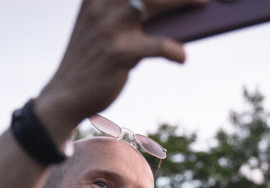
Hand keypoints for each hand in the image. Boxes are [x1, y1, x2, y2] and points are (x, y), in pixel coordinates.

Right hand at [36, 0, 205, 135]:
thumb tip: (173, 12)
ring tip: (204, 4)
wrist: (65, 95)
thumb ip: (126, 12)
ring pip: (155, 2)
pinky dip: (176, 50)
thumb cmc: (92, 61)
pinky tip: (182, 57)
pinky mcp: (119, 52)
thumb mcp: (100, 27)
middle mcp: (102, 5)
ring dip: (185, 0)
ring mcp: (110, 27)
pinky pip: (159, 45)